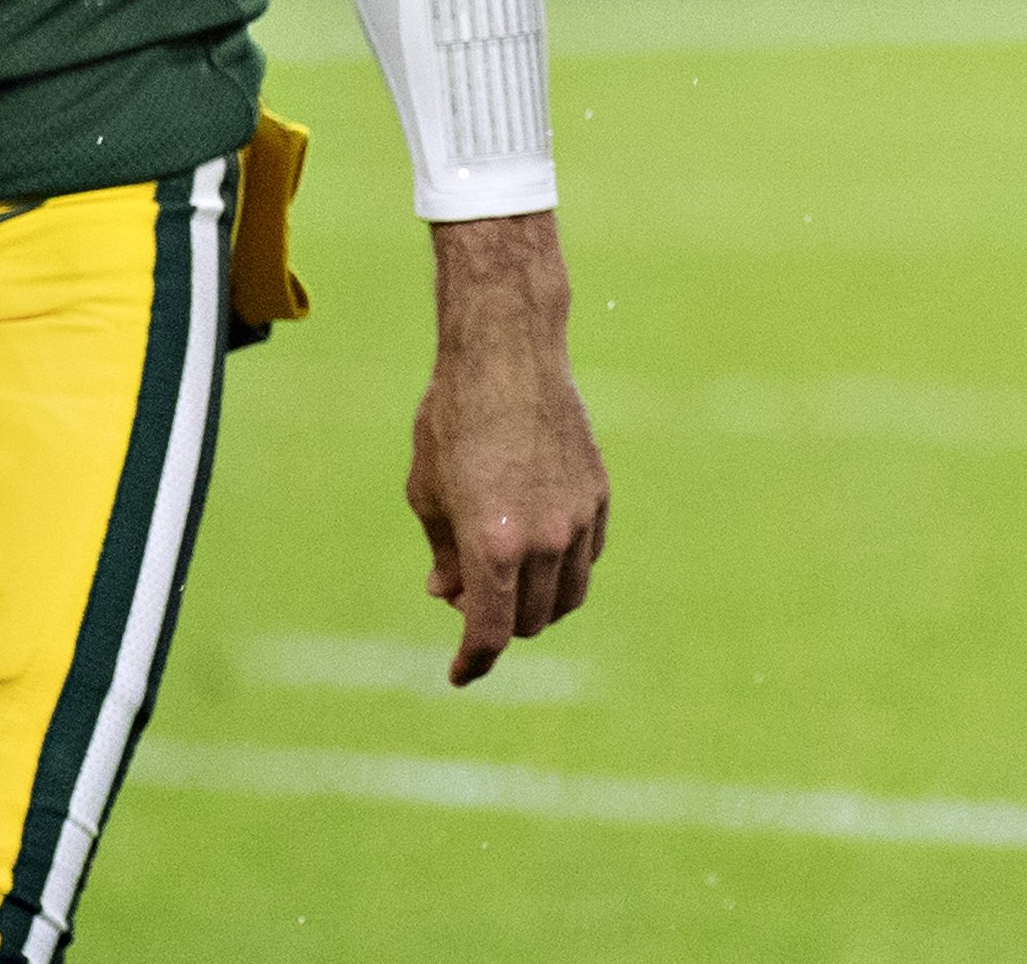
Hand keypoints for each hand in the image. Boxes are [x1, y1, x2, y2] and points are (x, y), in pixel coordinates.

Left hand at [406, 212, 608, 684]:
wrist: (509, 354)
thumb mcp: (428, 491)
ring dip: (535, 604)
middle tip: (469, 597)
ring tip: (506, 578)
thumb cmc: (454, 418)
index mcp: (493, 545)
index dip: (472, 663)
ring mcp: (578, 519)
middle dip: (499, 625)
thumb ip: (442, 553)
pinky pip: (587, 558)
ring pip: (567, 597)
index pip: (490, 633)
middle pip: (530, 622)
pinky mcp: (599, 495)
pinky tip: (537, 546)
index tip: (460, 674)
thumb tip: (449, 595)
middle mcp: (544, 540)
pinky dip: (562, 569)